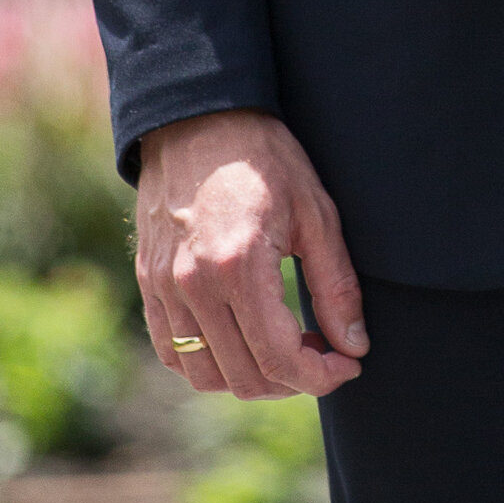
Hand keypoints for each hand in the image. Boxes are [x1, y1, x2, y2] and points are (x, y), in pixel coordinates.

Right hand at [136, 109, 367, 401]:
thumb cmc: (266, 159)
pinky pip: (172, 352)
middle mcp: (193, 286)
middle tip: (324, 357)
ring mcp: (163, 288)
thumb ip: (335, 286)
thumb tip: (354, 346)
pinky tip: (242, 342)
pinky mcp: (149, 284)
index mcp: (238, 267)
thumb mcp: (316, 214)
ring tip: (285, 352)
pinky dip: (207, 364)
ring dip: (251, 379)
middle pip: (243, 376)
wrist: (198, 121)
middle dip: (293, 381)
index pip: (278, 357)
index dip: (320, 376)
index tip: (348, 366)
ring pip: (204, 375)